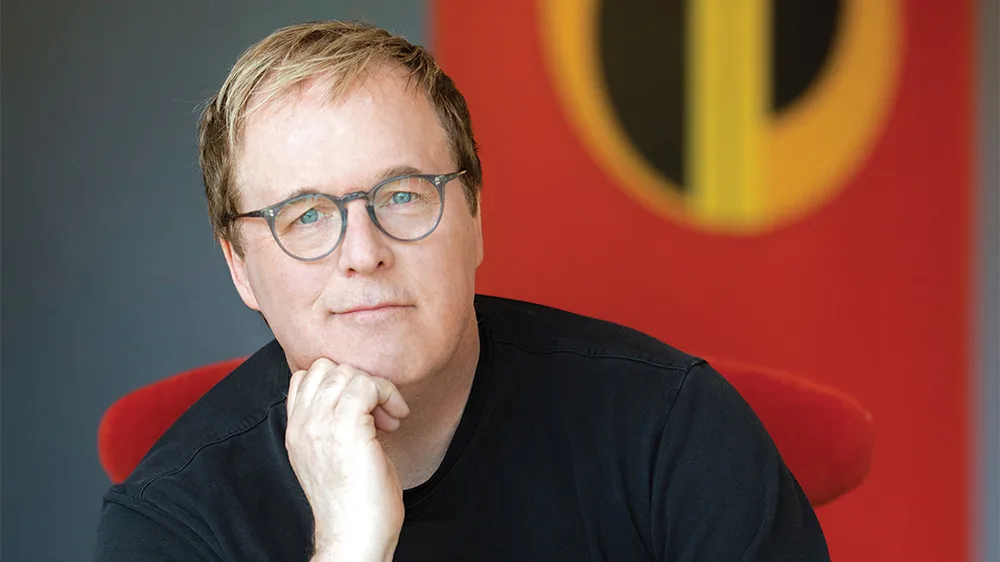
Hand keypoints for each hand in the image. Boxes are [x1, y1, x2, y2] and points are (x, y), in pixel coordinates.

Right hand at [285, 358, 409, 561]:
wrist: (356, 536)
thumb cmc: (355, 501)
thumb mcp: (335, 454)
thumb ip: (333, 422)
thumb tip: (360, 394)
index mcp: (296, 431)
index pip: (305, 376)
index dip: (339, 382)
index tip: (363, 410)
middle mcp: (302, 425)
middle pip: (327, 367)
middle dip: (360, 382)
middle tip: (380, 414)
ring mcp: (320, 426)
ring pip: (347, 372)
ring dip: (377, 388)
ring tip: (388, 419)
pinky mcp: (345, 430)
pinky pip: (367, 384)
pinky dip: (388, 394)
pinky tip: (396, 419)